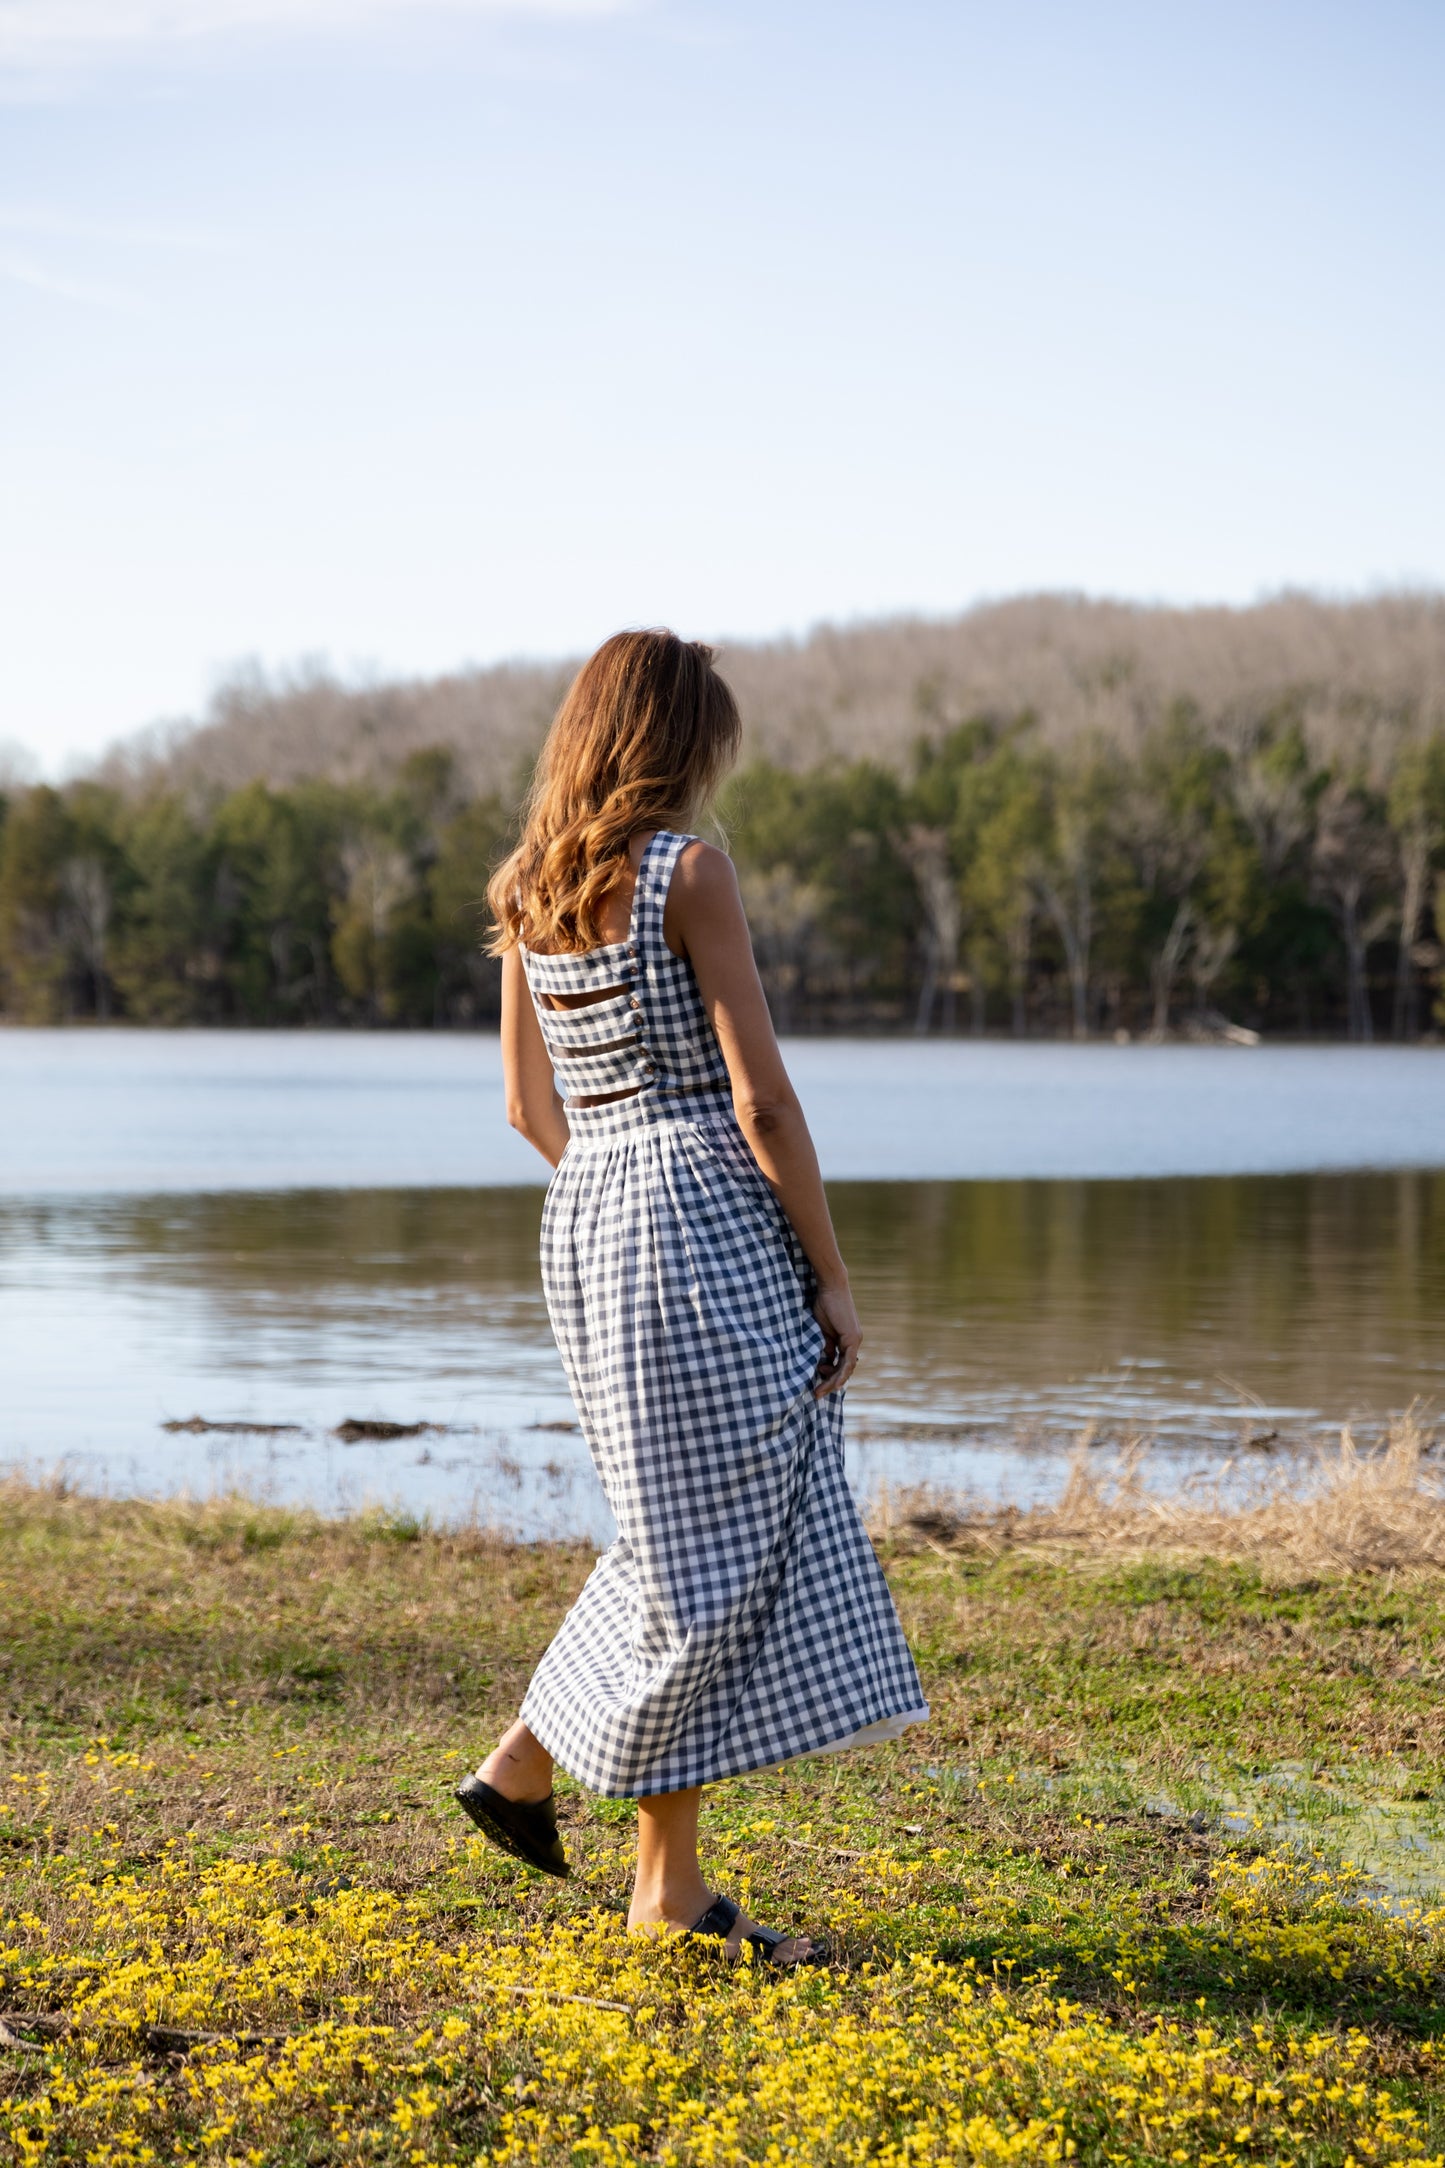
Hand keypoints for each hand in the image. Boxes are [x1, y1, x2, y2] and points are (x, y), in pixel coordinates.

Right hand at [812, 1282, 860, 1398]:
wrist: (830, 1287)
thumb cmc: (824, 1304)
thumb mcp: (822, 1331)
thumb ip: (826, 1346)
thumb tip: (825, 1362)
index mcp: (846, 1340)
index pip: (840, 1364)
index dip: (829, 1375)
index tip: (816, 1381)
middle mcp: (854, 1342)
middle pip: (844, 1370)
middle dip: (830, 1383)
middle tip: (817, 1394)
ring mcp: (855, 1340)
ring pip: (847, 1368)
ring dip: (833, 1382)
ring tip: (819, 1391)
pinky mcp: (852, 1338)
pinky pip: (848, 1361)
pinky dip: (841, 1373)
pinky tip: (834, 1384)